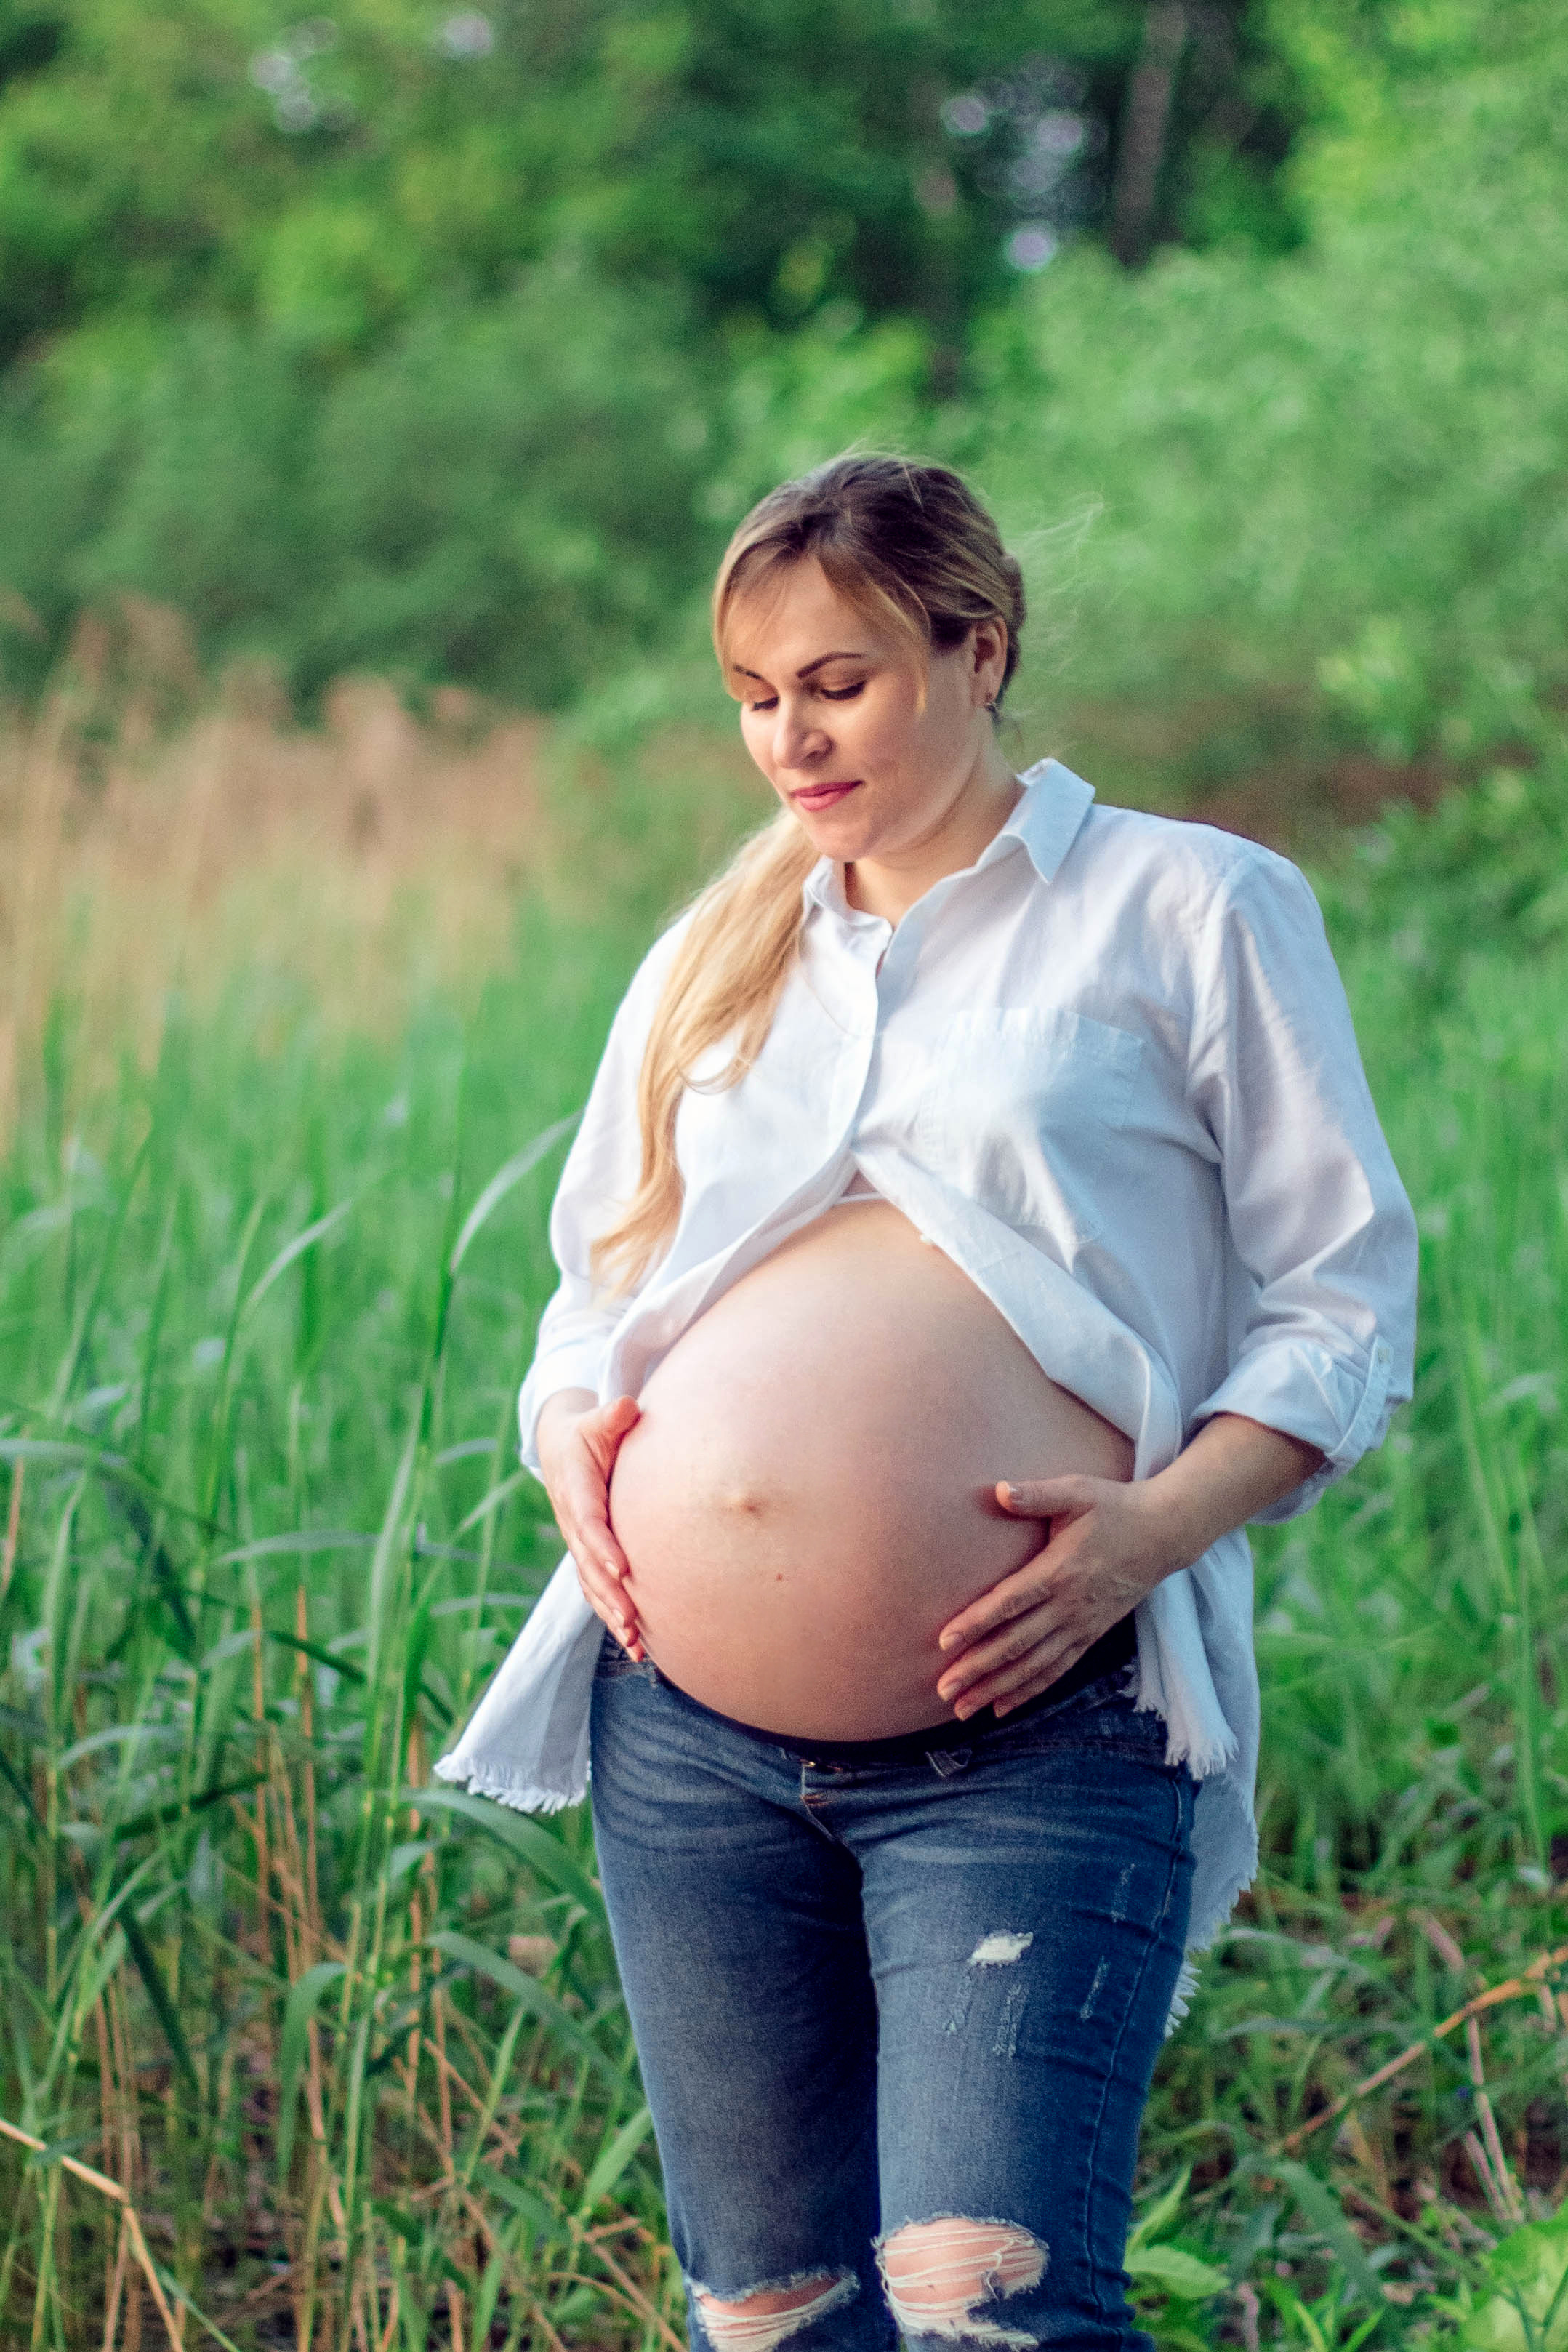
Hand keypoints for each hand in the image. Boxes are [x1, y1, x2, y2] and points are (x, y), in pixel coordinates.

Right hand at [535, 1390, 644, 1657]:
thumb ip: (612, 1417)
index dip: (602, 1545)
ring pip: (591, 1584)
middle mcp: (572, 1521)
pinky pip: (597, 1591)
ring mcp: (577, 1543)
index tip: (623, 1567)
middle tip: (631, 1618)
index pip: (588, 1520)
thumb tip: (628, 1407)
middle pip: (588, 1563)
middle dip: (609, 1593)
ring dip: (611, 1614)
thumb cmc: (588, 1434)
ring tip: (635, 1644)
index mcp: (574, 1488)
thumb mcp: (596, 1420)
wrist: (562, 1449)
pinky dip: (613, 1617)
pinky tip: (635, 1647)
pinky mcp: (587, 1557)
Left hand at [935, 1476, 1171, 1719]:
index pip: (1009, 1603)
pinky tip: (1004, 1708)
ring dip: (998, 1688)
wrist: (1164, 1532)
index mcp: (1058, 1571)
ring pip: (1034, 1666)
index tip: (945, 1642)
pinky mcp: (1092, 1634)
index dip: (976, 1623)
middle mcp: (1068, 1606)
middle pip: (1016, 1644)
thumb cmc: (1114, 1508)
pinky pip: (1057, 1669)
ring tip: (964, 1709)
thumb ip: (1037, 1495)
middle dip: (978, 1669)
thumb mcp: (1077, 1492)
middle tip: (943, 1690)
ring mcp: (1082, 1625)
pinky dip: (1030, 1690)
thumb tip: (999, 1490)